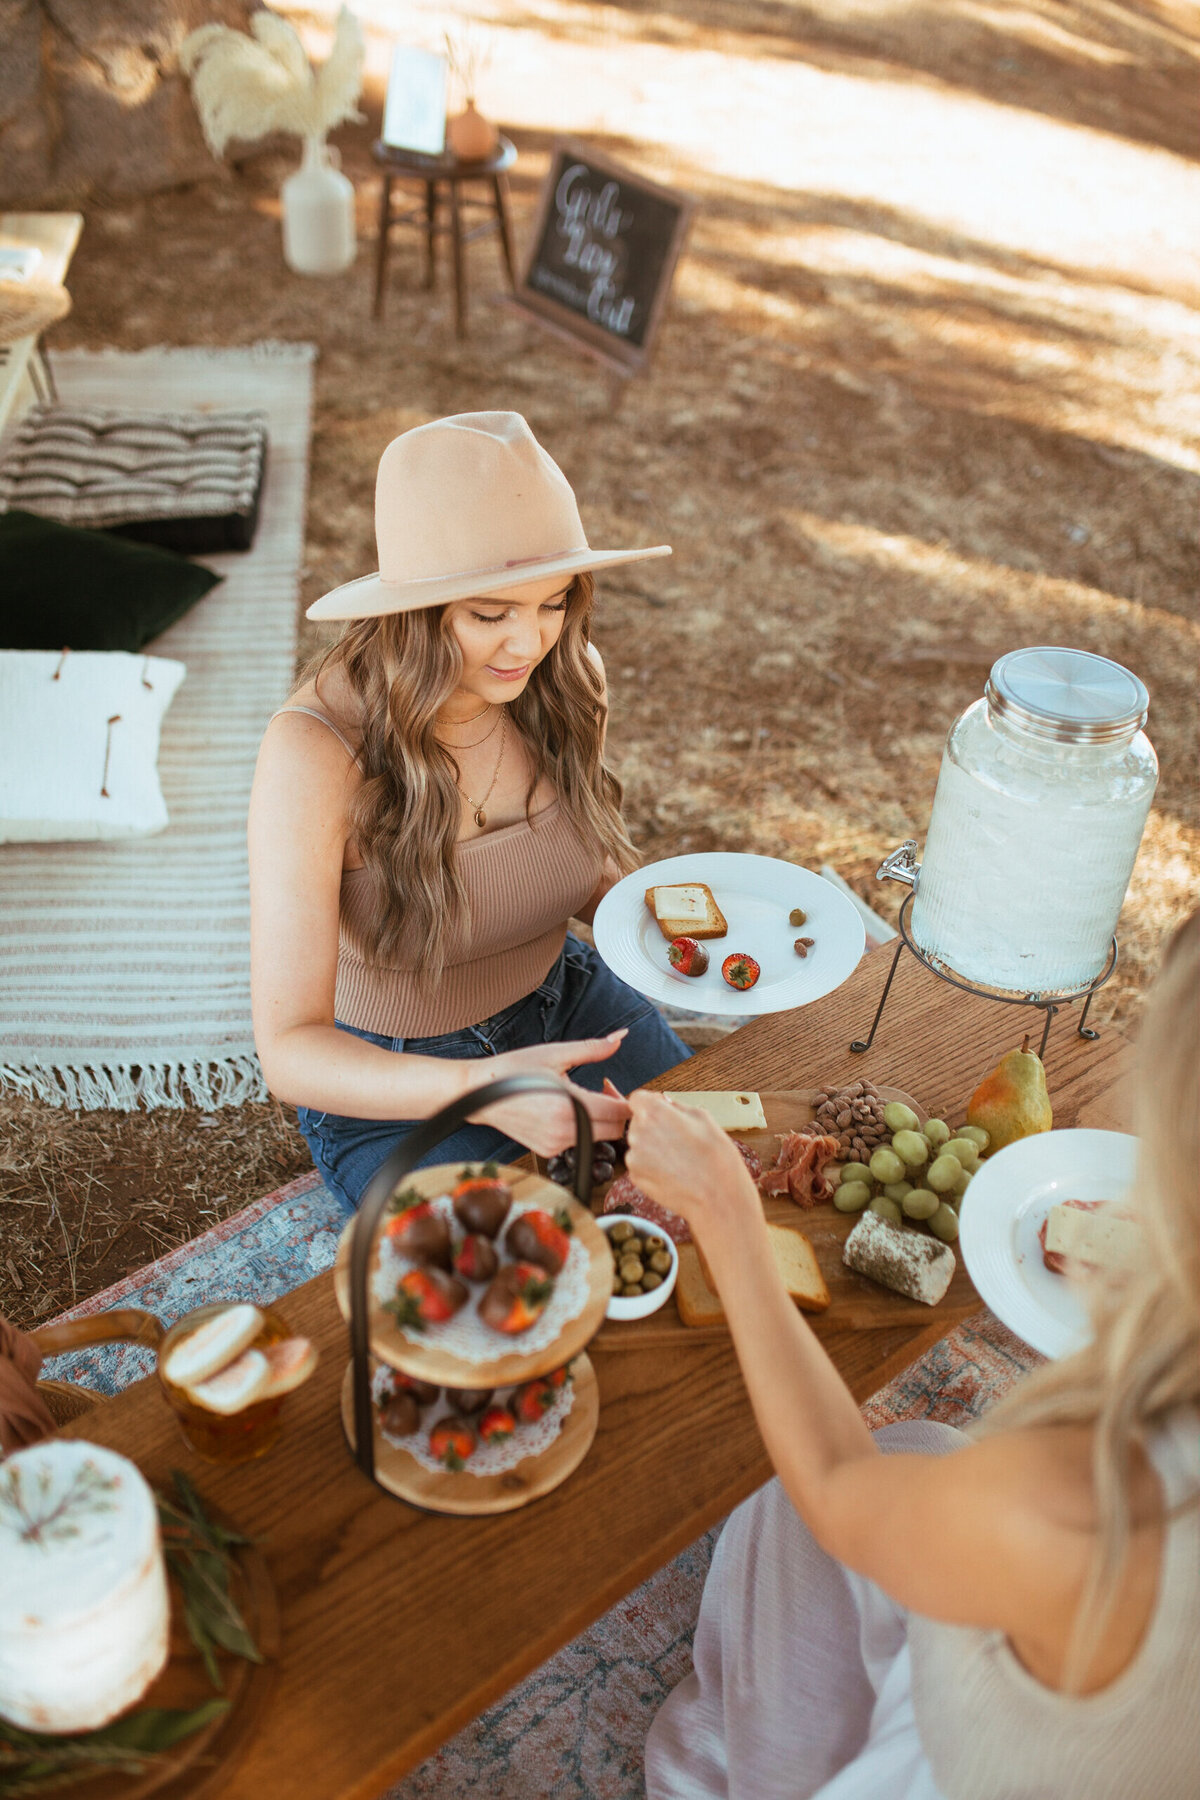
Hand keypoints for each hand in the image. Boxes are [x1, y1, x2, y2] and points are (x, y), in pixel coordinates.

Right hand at [467, 1033, 631, 1156]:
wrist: (479, 1093)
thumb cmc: (514, 1069)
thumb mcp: (556, 1054)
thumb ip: (593, 1048)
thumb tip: (621, 1036)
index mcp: (570, 1105)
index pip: (620, 1112)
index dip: (623, 1098)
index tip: (609, 1085)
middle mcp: (564, 1131)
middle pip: (614, 1130)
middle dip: (614, 1111)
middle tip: (600, 1092)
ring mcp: (555, 1145)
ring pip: (597, 1138)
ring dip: (598, 1121)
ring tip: (580, 1099)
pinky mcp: (547, 1152)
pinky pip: (578, 1143)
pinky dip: (580, 1129)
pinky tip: (564, 1111)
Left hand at [625, 1090, 759, 1234]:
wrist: (718, 1196)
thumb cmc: (716, 1157)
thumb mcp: (704, 1118)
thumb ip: (677, 1106)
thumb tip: (665, 1103)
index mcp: (654, 1112)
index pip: (637, 1099)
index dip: (651, 1104)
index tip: (662, 1112)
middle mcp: (638, 1133)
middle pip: (639, 1122)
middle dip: (654, 1127)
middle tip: (679, 1140)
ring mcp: (634, 1157)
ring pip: (640, 1145)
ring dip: (653, 1148)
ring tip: (680, 1159)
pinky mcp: (635, 1177)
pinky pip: (641, 1165)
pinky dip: (652, 1167)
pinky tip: (674, 1172)